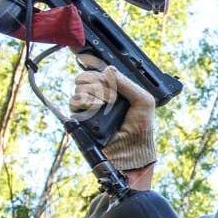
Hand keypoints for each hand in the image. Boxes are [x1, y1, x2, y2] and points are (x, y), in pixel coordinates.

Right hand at [70, 54, 156, 170]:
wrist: (132, 149)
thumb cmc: (141, 128)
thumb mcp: (143, 100)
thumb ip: (127, 83)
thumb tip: (108, 69)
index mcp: (114, 91)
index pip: (98, 72)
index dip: (97, 69)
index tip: (99, 68)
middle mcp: (100, 97)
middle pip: (86, 77)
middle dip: (98, 82)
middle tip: (111, 95)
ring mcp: (89, 108)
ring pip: (79, 87)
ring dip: (94, 92)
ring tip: (107, 103)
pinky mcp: (81, 119)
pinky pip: (74, 101)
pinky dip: (86, 101)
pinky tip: (97, 107)